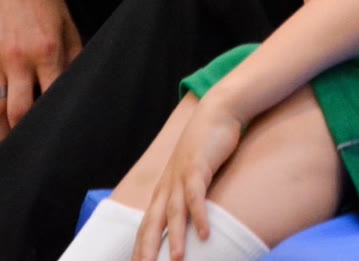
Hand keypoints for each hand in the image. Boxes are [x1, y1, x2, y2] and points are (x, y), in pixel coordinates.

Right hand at [0, 0, 82, 147]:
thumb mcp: (66, 20)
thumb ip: (74, 54)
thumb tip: (79, 87)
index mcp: (49, 48)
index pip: (55, 98)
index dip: (57, 122)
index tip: (63, 140)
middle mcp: (19, 56)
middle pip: (22, 113)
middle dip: (27, 137)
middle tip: (34, 153)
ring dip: (4, 135)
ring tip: (11, 152)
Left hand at [132, 96, 245, 260]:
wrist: (217, 112)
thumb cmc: (207, 145)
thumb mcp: (195, 173)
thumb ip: (191, 194)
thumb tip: (193, 217)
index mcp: (165, 189)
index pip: (147, 224)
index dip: (141, 247)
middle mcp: (168, 185)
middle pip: (152, 222)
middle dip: (146, 249)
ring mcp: (181, 176)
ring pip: (173, 212)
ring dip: (175, 237)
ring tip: (177, 260)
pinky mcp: (198, 167)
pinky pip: (197, 195)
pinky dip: (199, 215)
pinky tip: (204, 233)